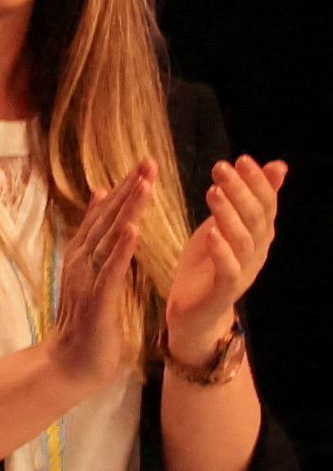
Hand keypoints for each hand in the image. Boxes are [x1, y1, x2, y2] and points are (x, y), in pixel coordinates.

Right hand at [48, 158, 164, 396]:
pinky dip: (121, 248)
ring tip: (144, 185)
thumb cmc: (89, 325)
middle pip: (107, 219)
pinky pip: (110, 269)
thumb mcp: (96, 281)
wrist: (72, 364)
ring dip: (127, 210)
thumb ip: (101, 249)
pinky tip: (132, 229)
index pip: (104, 216)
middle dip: (129, 190)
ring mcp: (86, 280)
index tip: (144, 165)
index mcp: (82, 257)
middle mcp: (80, 262)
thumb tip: (107, 217)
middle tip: (148, 163)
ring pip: (109, 238)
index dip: (124, 190)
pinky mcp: (97, 299)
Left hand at [167, 154, 286, 367]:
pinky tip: (211, 233)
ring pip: (244, 239)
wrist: (194, 312)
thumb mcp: (226, 224)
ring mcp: (244, 270)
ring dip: (229, 214)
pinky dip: (222, 250)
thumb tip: (277, 165)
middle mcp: (257, 251)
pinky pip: (229, 269)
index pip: (265, 203)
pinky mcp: (225, 289)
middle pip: (256, 217)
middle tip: (222, 167)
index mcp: (258, 234)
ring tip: (213, 191)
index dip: (257, 181)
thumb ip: (247, 199)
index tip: (241, 159)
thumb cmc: (208, 263)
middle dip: (241, 190)